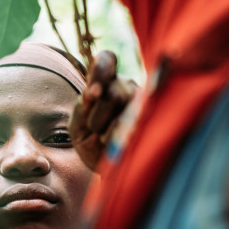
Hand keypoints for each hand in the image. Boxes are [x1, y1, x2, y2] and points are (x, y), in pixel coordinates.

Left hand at [69, 51, 137, 170]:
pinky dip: (116, 137)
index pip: (107, 60)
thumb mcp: (77, 126)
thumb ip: (80, 107)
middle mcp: (126, 86)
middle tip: (94, 130)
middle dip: (97, 116)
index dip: (101, 70)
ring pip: (123, 106)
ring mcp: (142, 101)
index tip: (92, 93)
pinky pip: (131, 123)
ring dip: (105, 128)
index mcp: (106, 82)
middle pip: (112, 90)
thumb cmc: (90, 142)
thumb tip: (90, 92)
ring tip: (104, 138)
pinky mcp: (151, 118)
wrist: (105, 169)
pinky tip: (113, 145)